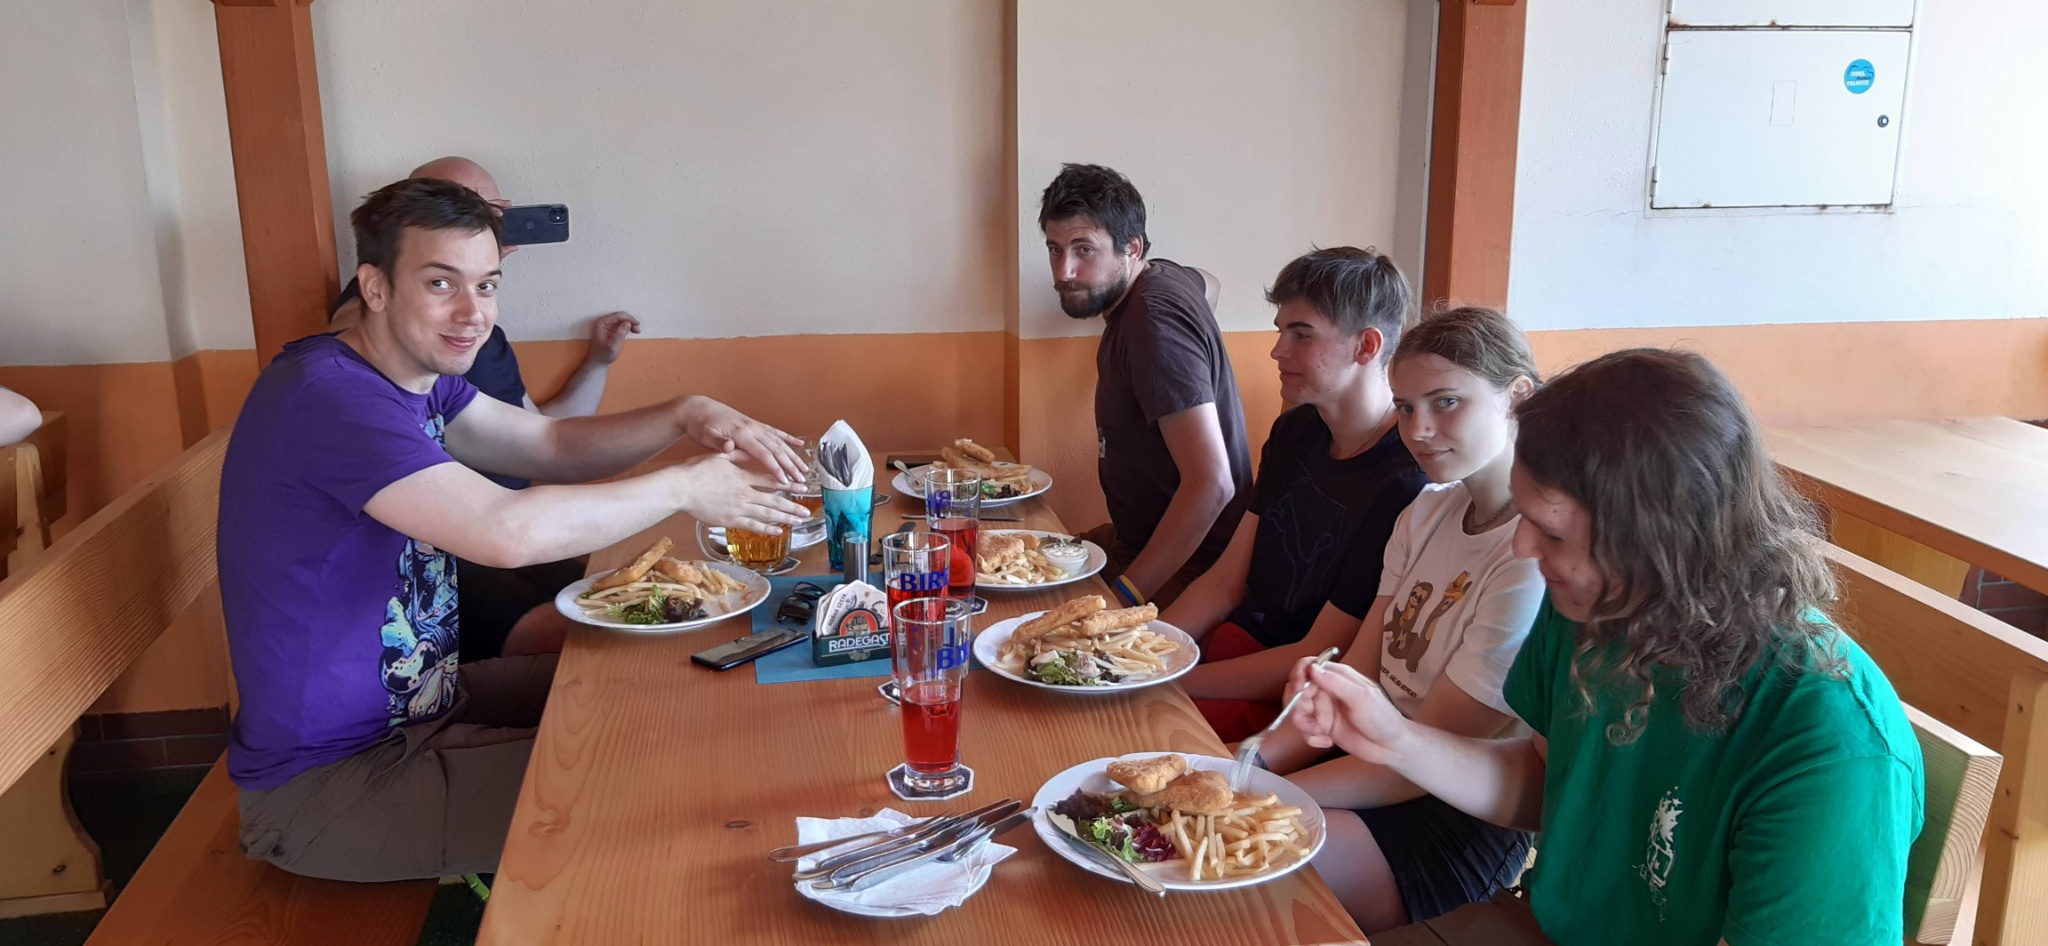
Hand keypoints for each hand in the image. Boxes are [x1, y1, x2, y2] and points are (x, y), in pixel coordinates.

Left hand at [586, 312, 639, 365]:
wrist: (601, 360)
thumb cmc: (604, 354)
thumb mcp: (613, 345)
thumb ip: (620, 334)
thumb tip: (628, 323)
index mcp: (602, 323)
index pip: (617, 316)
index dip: (628, 318)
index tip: (636, 324)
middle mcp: (604, 322)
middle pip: (621, 316)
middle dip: (630, 321)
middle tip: (637, 329)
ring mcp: (609, 324)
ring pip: (623, 319)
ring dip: (631, 323)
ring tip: (636, 330)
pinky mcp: (613, 328)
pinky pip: (623, 323)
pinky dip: (629, 326)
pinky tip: (634, 330)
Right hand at [670, 453, 809, 533]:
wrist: (682, 487)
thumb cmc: (696, 471)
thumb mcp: (719, 457)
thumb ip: (736, 455)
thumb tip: (749, 449)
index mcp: (743, 477)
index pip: (770, 481)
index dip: (788, 484)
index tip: (801, 486)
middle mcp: (744, 493)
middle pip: (774, 500)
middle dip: (792, 505)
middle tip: (806, 510)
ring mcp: (738, 508)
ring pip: (767, 514)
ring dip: (785, 518)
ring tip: (799, 520)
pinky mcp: (730, 520)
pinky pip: (753, 525)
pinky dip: (767, 528)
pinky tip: (779, 530)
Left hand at [676, 396, 805, 482]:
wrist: (698, 408)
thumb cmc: (700, 424)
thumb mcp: (705, 435)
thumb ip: (718, 442)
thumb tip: (729, 446)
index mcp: (741, 433)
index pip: (763, 453)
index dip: (776, 468)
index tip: (785, 480)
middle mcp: (752, 428)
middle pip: (777, 449)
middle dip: (791, 465)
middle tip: (801, 480)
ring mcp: (755, 426)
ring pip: (780, 442)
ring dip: (793, 456)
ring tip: (805, 469)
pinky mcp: (755, 424)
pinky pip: (775, 432)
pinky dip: (788, 439)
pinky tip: (799, 444)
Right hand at [1286, 660, 1410, 765]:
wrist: (1390, 747)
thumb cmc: (1382, 718)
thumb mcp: (1361, 697)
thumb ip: (1336, 682)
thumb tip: (1313, 668)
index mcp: (1337, 677)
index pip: (1309, 667)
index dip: (1299, 675)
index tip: (1298, 689)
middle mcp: (1327, 691)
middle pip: (1297, 690)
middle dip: (1299, 705)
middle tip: (1311, 717)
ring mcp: (1323, 710)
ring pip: (1297, 712)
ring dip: (1305, 725)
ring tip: (1322, 733)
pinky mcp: (1322, 728)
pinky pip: (1304, 731)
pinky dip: (1311, 738)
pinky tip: (1327, 742)